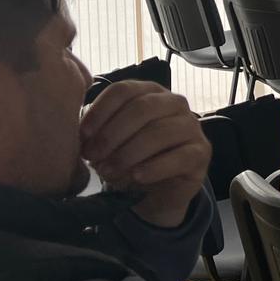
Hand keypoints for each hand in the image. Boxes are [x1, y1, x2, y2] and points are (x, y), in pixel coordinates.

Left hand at [80, 81, 209, 228]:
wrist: (158, 190)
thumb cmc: (131, 158)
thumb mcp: (111, 141)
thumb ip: (98, 130)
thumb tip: (78, 132)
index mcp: (149, 92)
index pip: (123, 90)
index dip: (100, 112)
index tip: (83, 136)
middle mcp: (174, 103)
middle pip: (142, 108)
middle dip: (112, 135)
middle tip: (94, 158)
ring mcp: (191, 126)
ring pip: (159, 132)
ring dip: (128, 154)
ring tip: (110, 172)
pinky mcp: (201, 152)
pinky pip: (178, 157)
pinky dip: (153, 168)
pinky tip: (136, 177)